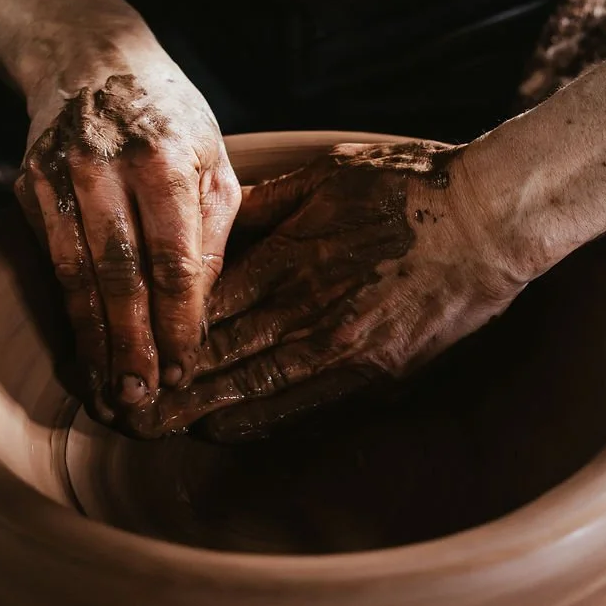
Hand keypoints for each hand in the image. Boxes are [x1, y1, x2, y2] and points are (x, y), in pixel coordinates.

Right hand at [18, 37, 240, 419]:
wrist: (91, 57)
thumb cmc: (168, 115)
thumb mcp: (211, 156)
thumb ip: (212, 228)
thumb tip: (203, 307)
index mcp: (167, 156)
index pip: (174, 256)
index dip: (179, 320)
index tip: (185, 368)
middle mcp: (108, 165)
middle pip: (122, 274)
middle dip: (134, 344)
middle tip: (143, 401)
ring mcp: (61, 175)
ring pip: (78, 275)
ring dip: (95, 341)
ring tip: (111, 391)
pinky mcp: (30, 185)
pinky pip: (53, 261)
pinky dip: (69, 311)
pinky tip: (85, 348)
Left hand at [126, 140, 528, 438]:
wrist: (490, 221)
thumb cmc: (407, 186)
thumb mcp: (324, 176)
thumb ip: (262, 204)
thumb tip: (208, 215)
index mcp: (293, 258)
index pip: (204, 307)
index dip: (157, 334)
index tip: (119, 349)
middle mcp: (312, 312)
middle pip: (220, 360)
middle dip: (164, 388)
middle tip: (115, 410)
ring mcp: (346, 351)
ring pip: (255, 393)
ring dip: (200, 413)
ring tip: (153, 429)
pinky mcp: (377, 374)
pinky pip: (305, 406)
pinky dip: (259, 420)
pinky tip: (224, 429)